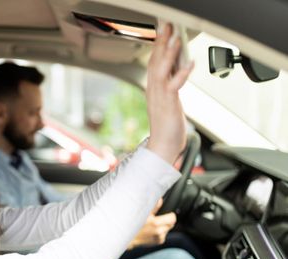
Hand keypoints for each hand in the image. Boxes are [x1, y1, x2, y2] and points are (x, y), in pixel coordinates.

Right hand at [128, 199, 176, 247]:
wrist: (126, 237)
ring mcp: (158, 238)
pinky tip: (152, 229)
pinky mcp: (157, 242)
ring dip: (163, 226)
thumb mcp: (142, 212)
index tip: (166, 213)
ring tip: (153, 224)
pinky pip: (163, 234)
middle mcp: (158, 232)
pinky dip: (160, 232)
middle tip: (158, 218)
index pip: (172, 218)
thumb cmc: (132, 223)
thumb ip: (153, 205)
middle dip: (167, 220)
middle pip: (171, 224)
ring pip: (167, 229)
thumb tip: (159, 199)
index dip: (170, 214)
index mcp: (155, 223)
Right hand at [146, 22, 193, 164]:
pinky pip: (174, 86)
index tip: (162, 31)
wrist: (162, 148)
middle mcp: (154, 91)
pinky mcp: (168, 105)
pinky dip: (182, 73)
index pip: (153, 63)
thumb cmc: (167, 129)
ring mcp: (159, 97)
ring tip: (175, 39)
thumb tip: (179, 70)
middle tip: (166, 26)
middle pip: (155, 62)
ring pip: (161, 70)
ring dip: (168, 53)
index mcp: (153, 90)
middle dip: (160, 43)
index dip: (157, 46)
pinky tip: (189, 63)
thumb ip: (171, 86)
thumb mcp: (168, 103)